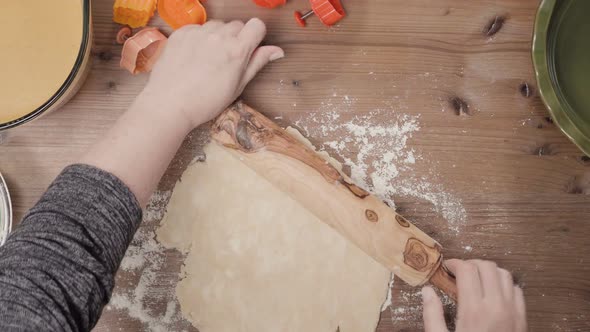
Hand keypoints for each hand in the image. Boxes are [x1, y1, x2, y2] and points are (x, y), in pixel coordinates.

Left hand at [142, 19, 283, 127]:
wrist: (169, 104)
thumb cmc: (205, 102)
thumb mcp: (238, 86)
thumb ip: (257, 63)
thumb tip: (277, 50)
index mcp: (237, 50)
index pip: (257, 25)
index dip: (256, 36)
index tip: (251, 47)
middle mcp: (219, 36)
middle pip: (237, 25)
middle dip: (236, 38)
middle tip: (227, 60)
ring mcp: (198, 33)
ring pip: (217, 25)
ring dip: (218, 36)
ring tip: (209, 58)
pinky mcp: (181, 33)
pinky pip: (198, 28)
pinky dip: (200, 38)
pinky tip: (195, 57)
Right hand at [422, 259, 526, 331]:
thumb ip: (432, 315)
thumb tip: (427, 291)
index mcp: (474, 310)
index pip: (468, 270)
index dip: (455, 263)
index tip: (447, 268)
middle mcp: (496, 306)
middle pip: (487, 266)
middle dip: (471, 264)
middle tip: (459, 273)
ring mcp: (513, 311)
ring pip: (505, 274)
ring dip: (489, 271)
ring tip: (476, 280)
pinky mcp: (523, 319)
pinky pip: (517, 290)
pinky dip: (505, 284)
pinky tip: (493, 293)